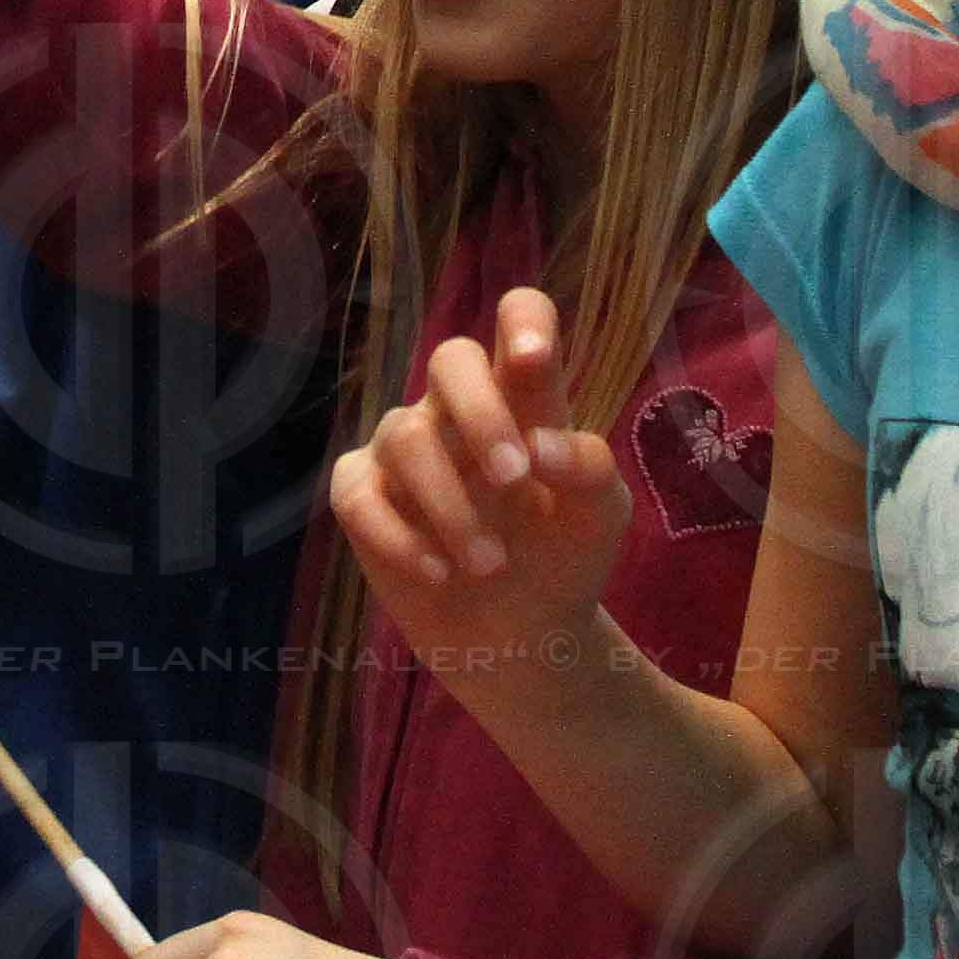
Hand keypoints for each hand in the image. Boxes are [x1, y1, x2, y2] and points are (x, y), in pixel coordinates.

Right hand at [323, 287, 635, 682]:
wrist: (524, 641)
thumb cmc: (565, 558)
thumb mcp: (600, 515)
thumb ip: (589, 468)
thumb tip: (538, 445)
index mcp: (523, 396)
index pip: (519, 317)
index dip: (522, 321)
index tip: (532, 360)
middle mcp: (457, 409)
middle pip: (450, 357)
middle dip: (481, 414)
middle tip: (515, 480)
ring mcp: (403, 448)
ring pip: (406, 436)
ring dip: (451, 505)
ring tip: (490, 566)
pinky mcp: (362, 496)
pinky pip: (358, 494)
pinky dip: (400, 538)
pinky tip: (439, 574)